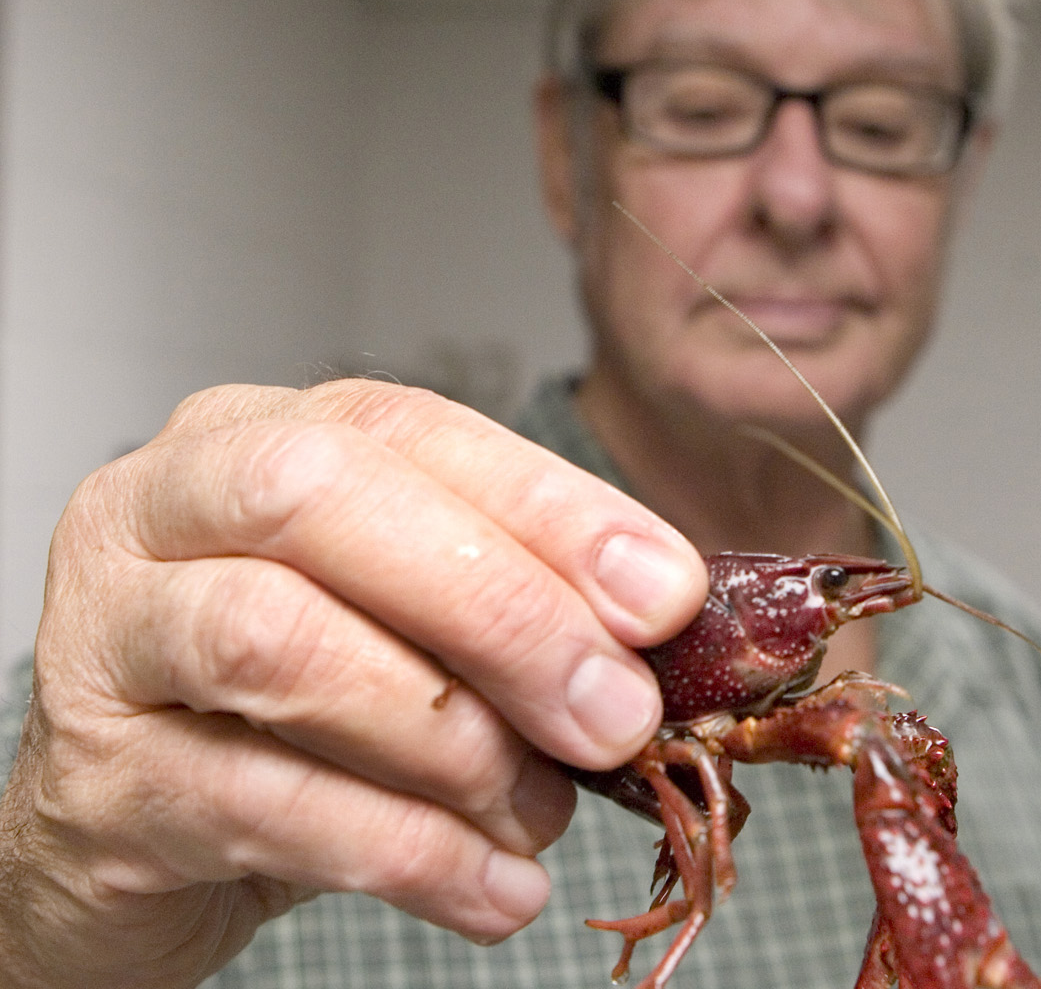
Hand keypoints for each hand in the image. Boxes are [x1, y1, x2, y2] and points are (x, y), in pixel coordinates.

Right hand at [0, 380, 707, 987]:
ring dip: (452, 741)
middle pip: (320, 503)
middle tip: (613, 714)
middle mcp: (162, 509)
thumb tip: (659, 619)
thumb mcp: (412, 625)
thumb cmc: (294, 703)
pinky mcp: (98, 782)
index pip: (409, 431)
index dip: (546, 508)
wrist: (147, 832)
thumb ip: (517, 600)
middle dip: (499, 610)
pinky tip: (494, 888)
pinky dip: (410, 855)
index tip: (663, 597)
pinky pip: (263, 804)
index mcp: (256, 437)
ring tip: (542, 811)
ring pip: (278, 644)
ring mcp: (109, 638)